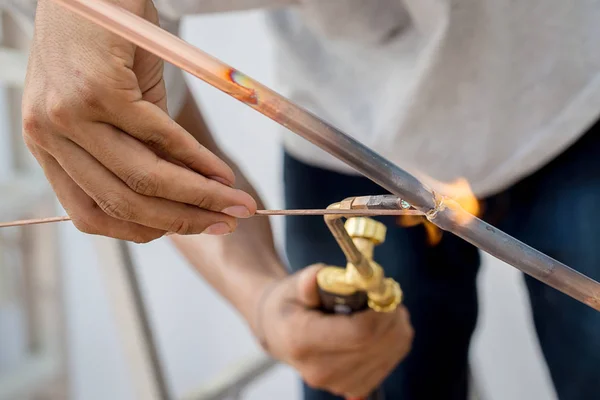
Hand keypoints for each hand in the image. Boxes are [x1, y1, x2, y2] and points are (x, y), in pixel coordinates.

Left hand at [22, 0, 255, 242]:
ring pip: (143, 179)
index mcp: (49, 149)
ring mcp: (69, 116)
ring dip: (199, 197)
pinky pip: (161, 138)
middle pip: (124, 205)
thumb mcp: (117, 109)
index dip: (149, 230)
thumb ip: (142, 153)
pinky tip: (223, 171)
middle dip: (185, 220)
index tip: (192, 227)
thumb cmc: (104, 45)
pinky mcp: (98, 91)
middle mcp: (49, 138)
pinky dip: (199, 159)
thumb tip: (186, 196)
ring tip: (235, 203)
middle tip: (227, 222)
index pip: (94, 216)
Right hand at [255, 265, 413, 397]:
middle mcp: (318, 369)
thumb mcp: (292, 286)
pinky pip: (390, 362)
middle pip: (376, 344)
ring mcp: (337, 383)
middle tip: (387, 294)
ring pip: (388, 353)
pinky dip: (393, 341)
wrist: (279, 333)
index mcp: (300, 339)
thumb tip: (319, 275)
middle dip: (390, 315)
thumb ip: (308, 281)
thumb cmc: (289, 305)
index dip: (379, 311)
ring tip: (382, 307)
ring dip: (395, 327)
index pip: (359, 332)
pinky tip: (380, 326)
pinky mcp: (354, 388)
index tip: (382, 290)